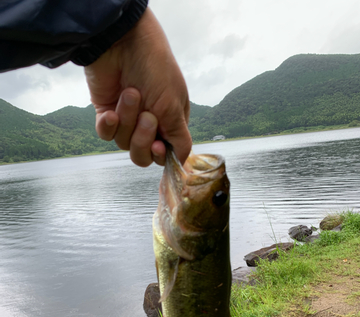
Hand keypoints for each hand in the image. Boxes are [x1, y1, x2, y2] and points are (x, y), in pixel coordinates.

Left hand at [84, 8, 191, 166]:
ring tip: (130, 94)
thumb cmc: (155, 69)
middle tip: (146, 116)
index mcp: (170, 122)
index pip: (165, 154)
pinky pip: (106, 135)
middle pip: (143, 155)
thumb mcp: (174, 106)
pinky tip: (111, 110)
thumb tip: (183, 162)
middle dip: (142, 139)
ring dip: (128, 120)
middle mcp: (149, 124)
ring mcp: (127, 119)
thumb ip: (180, 139)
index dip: (160, 154)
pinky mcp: (106, 114)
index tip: (158, 145)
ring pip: (124, 143)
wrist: (122, 42)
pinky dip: (109, 125)